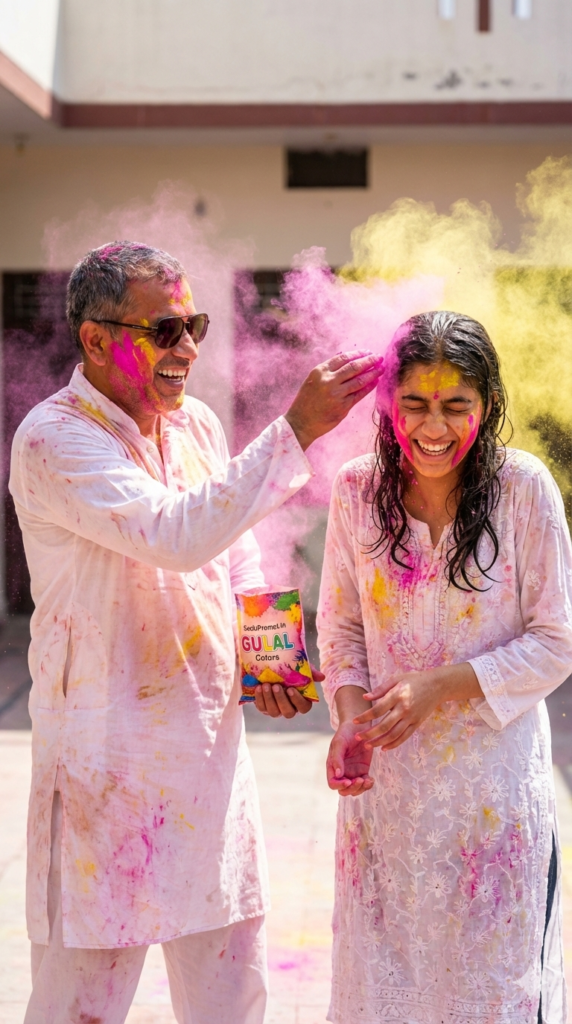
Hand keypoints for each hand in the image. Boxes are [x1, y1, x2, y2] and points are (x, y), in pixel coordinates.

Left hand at [254, 665, 324, 718]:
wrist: (270, 669)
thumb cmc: (289, 671)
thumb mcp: (300, 670)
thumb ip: (311, 673)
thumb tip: (322, 677)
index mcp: (301, 701)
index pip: (304, 707)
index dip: (297, 701)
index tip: (291, 689)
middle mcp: (290, 708)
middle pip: (288, 712)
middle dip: (281, 700)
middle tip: (277, 686)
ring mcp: (276, 710)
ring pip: (274, 712)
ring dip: (269, 699)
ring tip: (266, 685)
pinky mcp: (264, 708)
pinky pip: (262, 708)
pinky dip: (260, 698)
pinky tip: (259, 688)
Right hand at [285, 351, 383, 449]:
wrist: (300, 422)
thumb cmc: (306, 401)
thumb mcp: (312, 380)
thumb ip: (328, 369)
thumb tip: (343, 355)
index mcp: (320, 371)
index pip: (343, 358)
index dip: (358, 354)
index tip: (368, 352)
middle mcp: (328, 381)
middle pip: (353, 367)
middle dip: (369, 361)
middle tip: (379, 357)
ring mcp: (336, 394)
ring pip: (359, 380)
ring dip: (373, 373)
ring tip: (381, 369)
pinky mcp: (342, 407)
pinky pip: (359, 394)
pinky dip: (369, 387)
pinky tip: (375, 382)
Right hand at [327, 720, 373, 795]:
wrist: (358, 726)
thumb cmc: (345, 732)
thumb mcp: (339, 743)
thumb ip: (337, 758)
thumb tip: (338, 775)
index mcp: (332, 766)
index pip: (333, 783)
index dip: (339, 785)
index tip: (348, 781)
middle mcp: (341, 772)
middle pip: (344, 790)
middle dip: (352, 789)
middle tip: (360, 780)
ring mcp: (352, 772)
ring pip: (355, 789)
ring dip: (361, 789)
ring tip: (367, 780)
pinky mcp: (363, 770)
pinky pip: (365, 783)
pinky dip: (368, 784)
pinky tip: (371, 779)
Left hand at [353, 663, 480, 750]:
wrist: (437, 685)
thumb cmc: (414, 680)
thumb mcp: (396, 679)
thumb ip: (380, 689)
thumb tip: (365, 697)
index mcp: (398, 695)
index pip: (378, 709)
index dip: (365, 717)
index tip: (354, 722)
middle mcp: (404, 708)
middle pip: (384, 725)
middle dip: (369, 733)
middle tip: (358, 738)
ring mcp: (412, 718)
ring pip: (394, 734)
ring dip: (379, 742)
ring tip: (368, 745)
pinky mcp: (417, 724)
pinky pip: (404, 737)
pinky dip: (394, 744)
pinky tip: (384, 748)